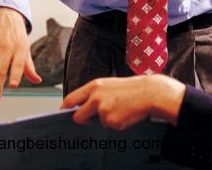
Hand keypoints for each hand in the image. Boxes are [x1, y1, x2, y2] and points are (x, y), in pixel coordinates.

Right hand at [0, 7, 41, 105]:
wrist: (6, 13)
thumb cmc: (17, 35)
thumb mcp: (25, 48)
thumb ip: (29, 66)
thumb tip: (37, 80)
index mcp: (20, 49)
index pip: (17, 65)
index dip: (15, 75)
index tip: (12, 87)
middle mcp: (7, 47)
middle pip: (0, 71)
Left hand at [61, 75, 185, 128]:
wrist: (148, 93)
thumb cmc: (129, 89)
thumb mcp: (108, 85)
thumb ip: (93, 94)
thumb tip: (81, 106)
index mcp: (94, 86)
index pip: (71, 99)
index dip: (65, 108)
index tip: (63, 112)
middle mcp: (96, 98)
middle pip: (78, 116)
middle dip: (82, 120)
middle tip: (89, 119)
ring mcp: (103, 110)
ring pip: (97, 122)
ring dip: (105, 120)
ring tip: (119, 109)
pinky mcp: (112, 121)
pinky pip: (110, 127)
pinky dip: (116, 123)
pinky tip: (125, 114)